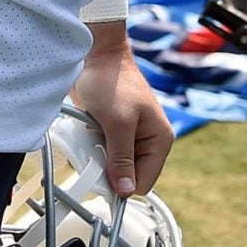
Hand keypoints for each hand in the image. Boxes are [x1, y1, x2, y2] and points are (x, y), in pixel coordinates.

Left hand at [67, 44, 172, 198]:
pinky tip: (87, 130)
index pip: (142, 183)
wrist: (96, 55)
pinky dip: (90, 146)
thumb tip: (124, 191)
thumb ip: (121, 159)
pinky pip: (100, 152)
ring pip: (111, 166)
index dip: (120, 184)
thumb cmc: (112, 82)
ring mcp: (129, 138)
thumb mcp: (118, 124)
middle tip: (95, 147)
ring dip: (96, 156)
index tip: (101, 172)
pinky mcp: (112, 132)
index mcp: (159, 141)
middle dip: (106, 168)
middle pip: (125, 176)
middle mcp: (147, 142)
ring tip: (91, 133)